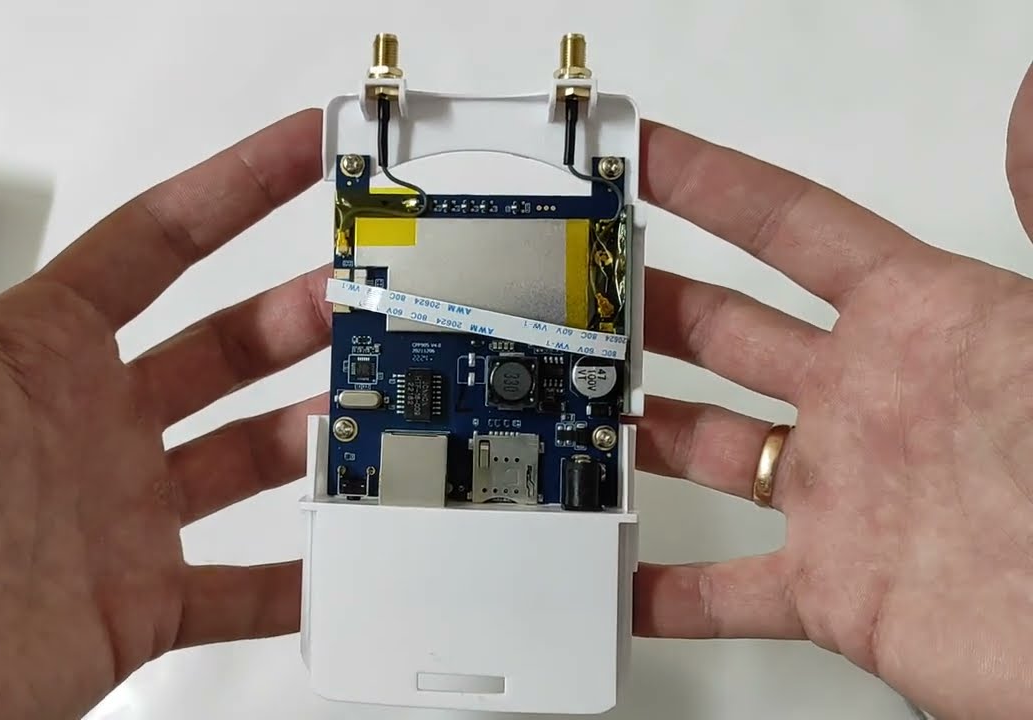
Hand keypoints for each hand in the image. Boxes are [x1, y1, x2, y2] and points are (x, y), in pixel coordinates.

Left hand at [0, 53, 327, 717]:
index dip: (232, 189)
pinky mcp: (131, 607)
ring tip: (373, 401)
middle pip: (223, 346)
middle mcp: (82, 427)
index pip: (154, 244)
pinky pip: (240, 591)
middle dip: (298, 307)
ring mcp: (114, 517)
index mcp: (29, 353)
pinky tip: (340, 556)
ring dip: (312, 424)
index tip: (297, 151)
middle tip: (364, 281)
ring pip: (247, 455)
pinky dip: (296, 578)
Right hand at [631, 63, 1032, 717]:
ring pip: (709, 448)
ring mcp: (846, 492)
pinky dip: (668, 593)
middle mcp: (868, 400)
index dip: (713, 186)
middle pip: (727, 332)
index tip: (643, 158)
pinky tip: (617, 583)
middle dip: (649, 303)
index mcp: (919, 322)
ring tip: (569, 410)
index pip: (792, 230)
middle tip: (582, 284)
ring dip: (637, 432)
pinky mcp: (839, 588)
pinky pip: (730, 590)